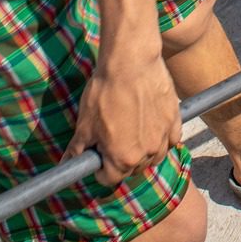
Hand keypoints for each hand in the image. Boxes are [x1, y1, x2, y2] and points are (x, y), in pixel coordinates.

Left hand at [66, 53, 182, 185]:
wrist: (130, 62)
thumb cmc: (105, 92)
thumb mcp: (85, 123)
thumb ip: (78, 148)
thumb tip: (65, 163)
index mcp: (122, 158)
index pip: (110, 179)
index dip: (100, 169)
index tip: (98, 155)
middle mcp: (146, 153)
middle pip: (133, 169)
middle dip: (121, 161)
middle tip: (113, 140)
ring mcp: (163, 137)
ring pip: (154, 157)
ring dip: (144, 152)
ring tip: (133, 134)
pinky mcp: (175, 120)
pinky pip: (172, 139)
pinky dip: (163, 139)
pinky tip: (152, 127)